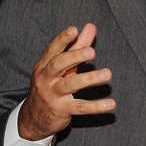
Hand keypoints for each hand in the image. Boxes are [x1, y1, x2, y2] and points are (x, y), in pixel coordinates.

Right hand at [17, 23, 115, 140]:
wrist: (33, 118)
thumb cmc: (51, 86)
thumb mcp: (62, 67)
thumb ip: (77, 46)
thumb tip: (90, 26)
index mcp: (44, 65)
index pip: (52, 50)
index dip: (62, 39)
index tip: (74, 29)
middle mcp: (46, 79)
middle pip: (58, 65)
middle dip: (74, 57)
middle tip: (92, 52)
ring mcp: (53, 95)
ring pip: (70, 85)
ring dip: (89, 78)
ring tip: (107, 74)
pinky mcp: (62, 110)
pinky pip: (80, 107)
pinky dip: (96, 106)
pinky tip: (111, 103)